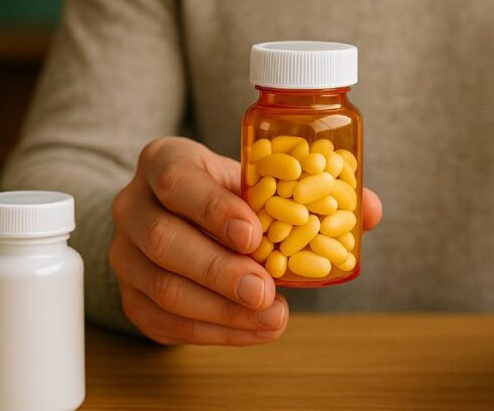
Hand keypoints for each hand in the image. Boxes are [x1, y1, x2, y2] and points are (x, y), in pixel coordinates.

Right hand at [110, 137, 382, 344]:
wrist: (184, 220)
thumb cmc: (231, 194)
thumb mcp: (262, 180)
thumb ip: (314, 191)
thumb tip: (368, 210)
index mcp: (165, 161)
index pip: (176, 180)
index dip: (213, 209)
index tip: (253, 234)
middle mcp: (133, 204)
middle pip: (163, 239)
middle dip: (219, 269)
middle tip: (265, 290)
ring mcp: (124, 253)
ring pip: (161, 287)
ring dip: (221, 309)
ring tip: (271, 316)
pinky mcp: (131, 296)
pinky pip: (165, 321)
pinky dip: (215, 331)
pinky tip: (254, 330)